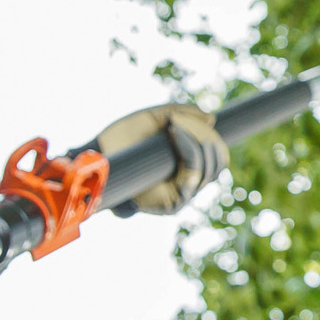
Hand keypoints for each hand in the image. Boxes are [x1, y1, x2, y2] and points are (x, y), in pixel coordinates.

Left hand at [96, 103, 228, 214]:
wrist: (100, 151)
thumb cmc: (124, 137)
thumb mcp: (156, 118)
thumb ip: (183, 115)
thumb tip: (211, 118)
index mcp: (188, 167)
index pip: (218, 158)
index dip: (213, 136)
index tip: (198, 117)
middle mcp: (188, 185)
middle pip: (218, 163)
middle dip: (205, 135)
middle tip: (179, 119)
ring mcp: (182, 196)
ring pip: (209, 169)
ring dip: (196, 138)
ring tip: (173, 124)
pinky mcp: (172, 204)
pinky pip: (193, 174)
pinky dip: (188, 149)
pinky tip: (173, 133)